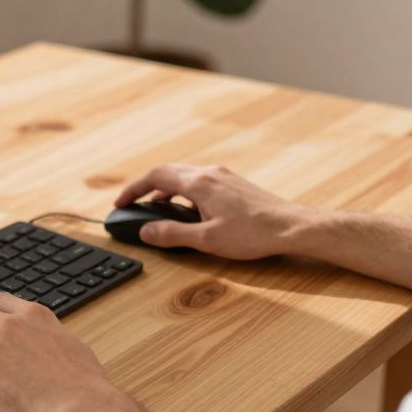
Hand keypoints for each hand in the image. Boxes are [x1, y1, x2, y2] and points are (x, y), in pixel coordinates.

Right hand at [115, 163, 313, 258]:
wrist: (291, 227)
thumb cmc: (253, 234)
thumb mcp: (206, 239)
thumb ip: (172, 234)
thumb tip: (146, 230)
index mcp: (199, 183)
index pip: (155, 177)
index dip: (133, 189)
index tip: (120, 202)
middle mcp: (209, 173)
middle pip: (167, 171)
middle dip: (146, 187)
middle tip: (133, 203)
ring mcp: (223, 176)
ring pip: (184, 176)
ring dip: (165, 189)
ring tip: (157, 210)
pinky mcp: (234, 184)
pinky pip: (199, 181)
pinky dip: (183, 191)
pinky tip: (188, 211)